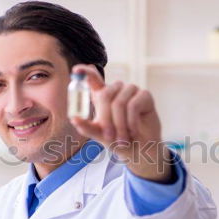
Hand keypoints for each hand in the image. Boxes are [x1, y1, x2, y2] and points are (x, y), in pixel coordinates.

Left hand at [69, 64, 172, 181]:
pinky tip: (133, 131)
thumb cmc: (118, 140)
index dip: (85, 72)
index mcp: (103, 96)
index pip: (93, 78)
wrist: (140, 150)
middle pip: (105, 95)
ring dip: (120, 124)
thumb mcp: (100, 135)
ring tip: (123, 139)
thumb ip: (87, 127)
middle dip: (106, 119)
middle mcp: (117, 89)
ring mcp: (131, 90)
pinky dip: (131, 122)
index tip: (76, 69)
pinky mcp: (145, 95)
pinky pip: (133, 105)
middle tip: (109, 137)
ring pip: (120, 103)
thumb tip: (74, 119)